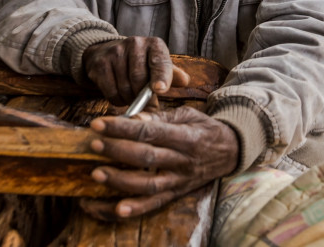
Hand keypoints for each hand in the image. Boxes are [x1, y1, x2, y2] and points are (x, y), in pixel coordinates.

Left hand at [80, 107, 238, 219]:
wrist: (231, 151)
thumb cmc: (203, 128)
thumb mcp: (186, 114)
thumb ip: (159, 117)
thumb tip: (133, 117)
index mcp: (186, 136)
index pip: (150, 131)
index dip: (123, 128)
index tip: (98, 123)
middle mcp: (183, 161)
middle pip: (146, 157)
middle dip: (116, 150)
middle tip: (93, 143)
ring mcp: (180, 180)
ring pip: (148, 184)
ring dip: (120, 181)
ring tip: (96, 173)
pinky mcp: (178, 193)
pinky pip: (156, 204)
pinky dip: (136, 208)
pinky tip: (117, 209)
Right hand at [82, 36, 189, 105]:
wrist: (109, 52)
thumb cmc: (142, 63)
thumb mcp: (159, 65)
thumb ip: (173, 75)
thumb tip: (184, 81)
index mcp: (154, 45)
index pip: (160, 62)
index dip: (161, 77)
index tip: (160, 90)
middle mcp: (135, 43)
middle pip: (139, 79)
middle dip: (144, 98)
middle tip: (149, 106)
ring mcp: (115, 52)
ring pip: (124, 88)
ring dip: (130, 100)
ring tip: (134, 99)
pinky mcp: (100, 64)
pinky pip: (111, 92)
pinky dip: (117, 101)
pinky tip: (121, 97)